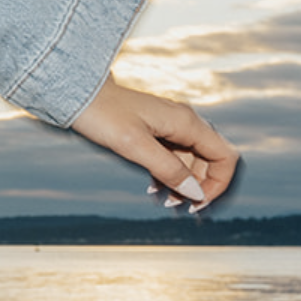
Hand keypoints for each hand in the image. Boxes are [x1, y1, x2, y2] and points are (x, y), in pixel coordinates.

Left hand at [69, 77, 239, 210]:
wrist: (76, 93)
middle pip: (208, 161)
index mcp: (186, 123)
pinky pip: (170, 157)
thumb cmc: (102, 114)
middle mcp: (182, 123)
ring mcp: (168, 126)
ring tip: (163, 201)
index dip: (218, 183)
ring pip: (188, 161)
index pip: (224, 157)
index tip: (198, 203)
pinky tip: (152, 189)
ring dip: (180, 183)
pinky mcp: (153, 131)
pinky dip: (166, 175)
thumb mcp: (135, 146)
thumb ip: (167, 169)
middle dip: (197, 187)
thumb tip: (195, 194)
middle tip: (176, 208)